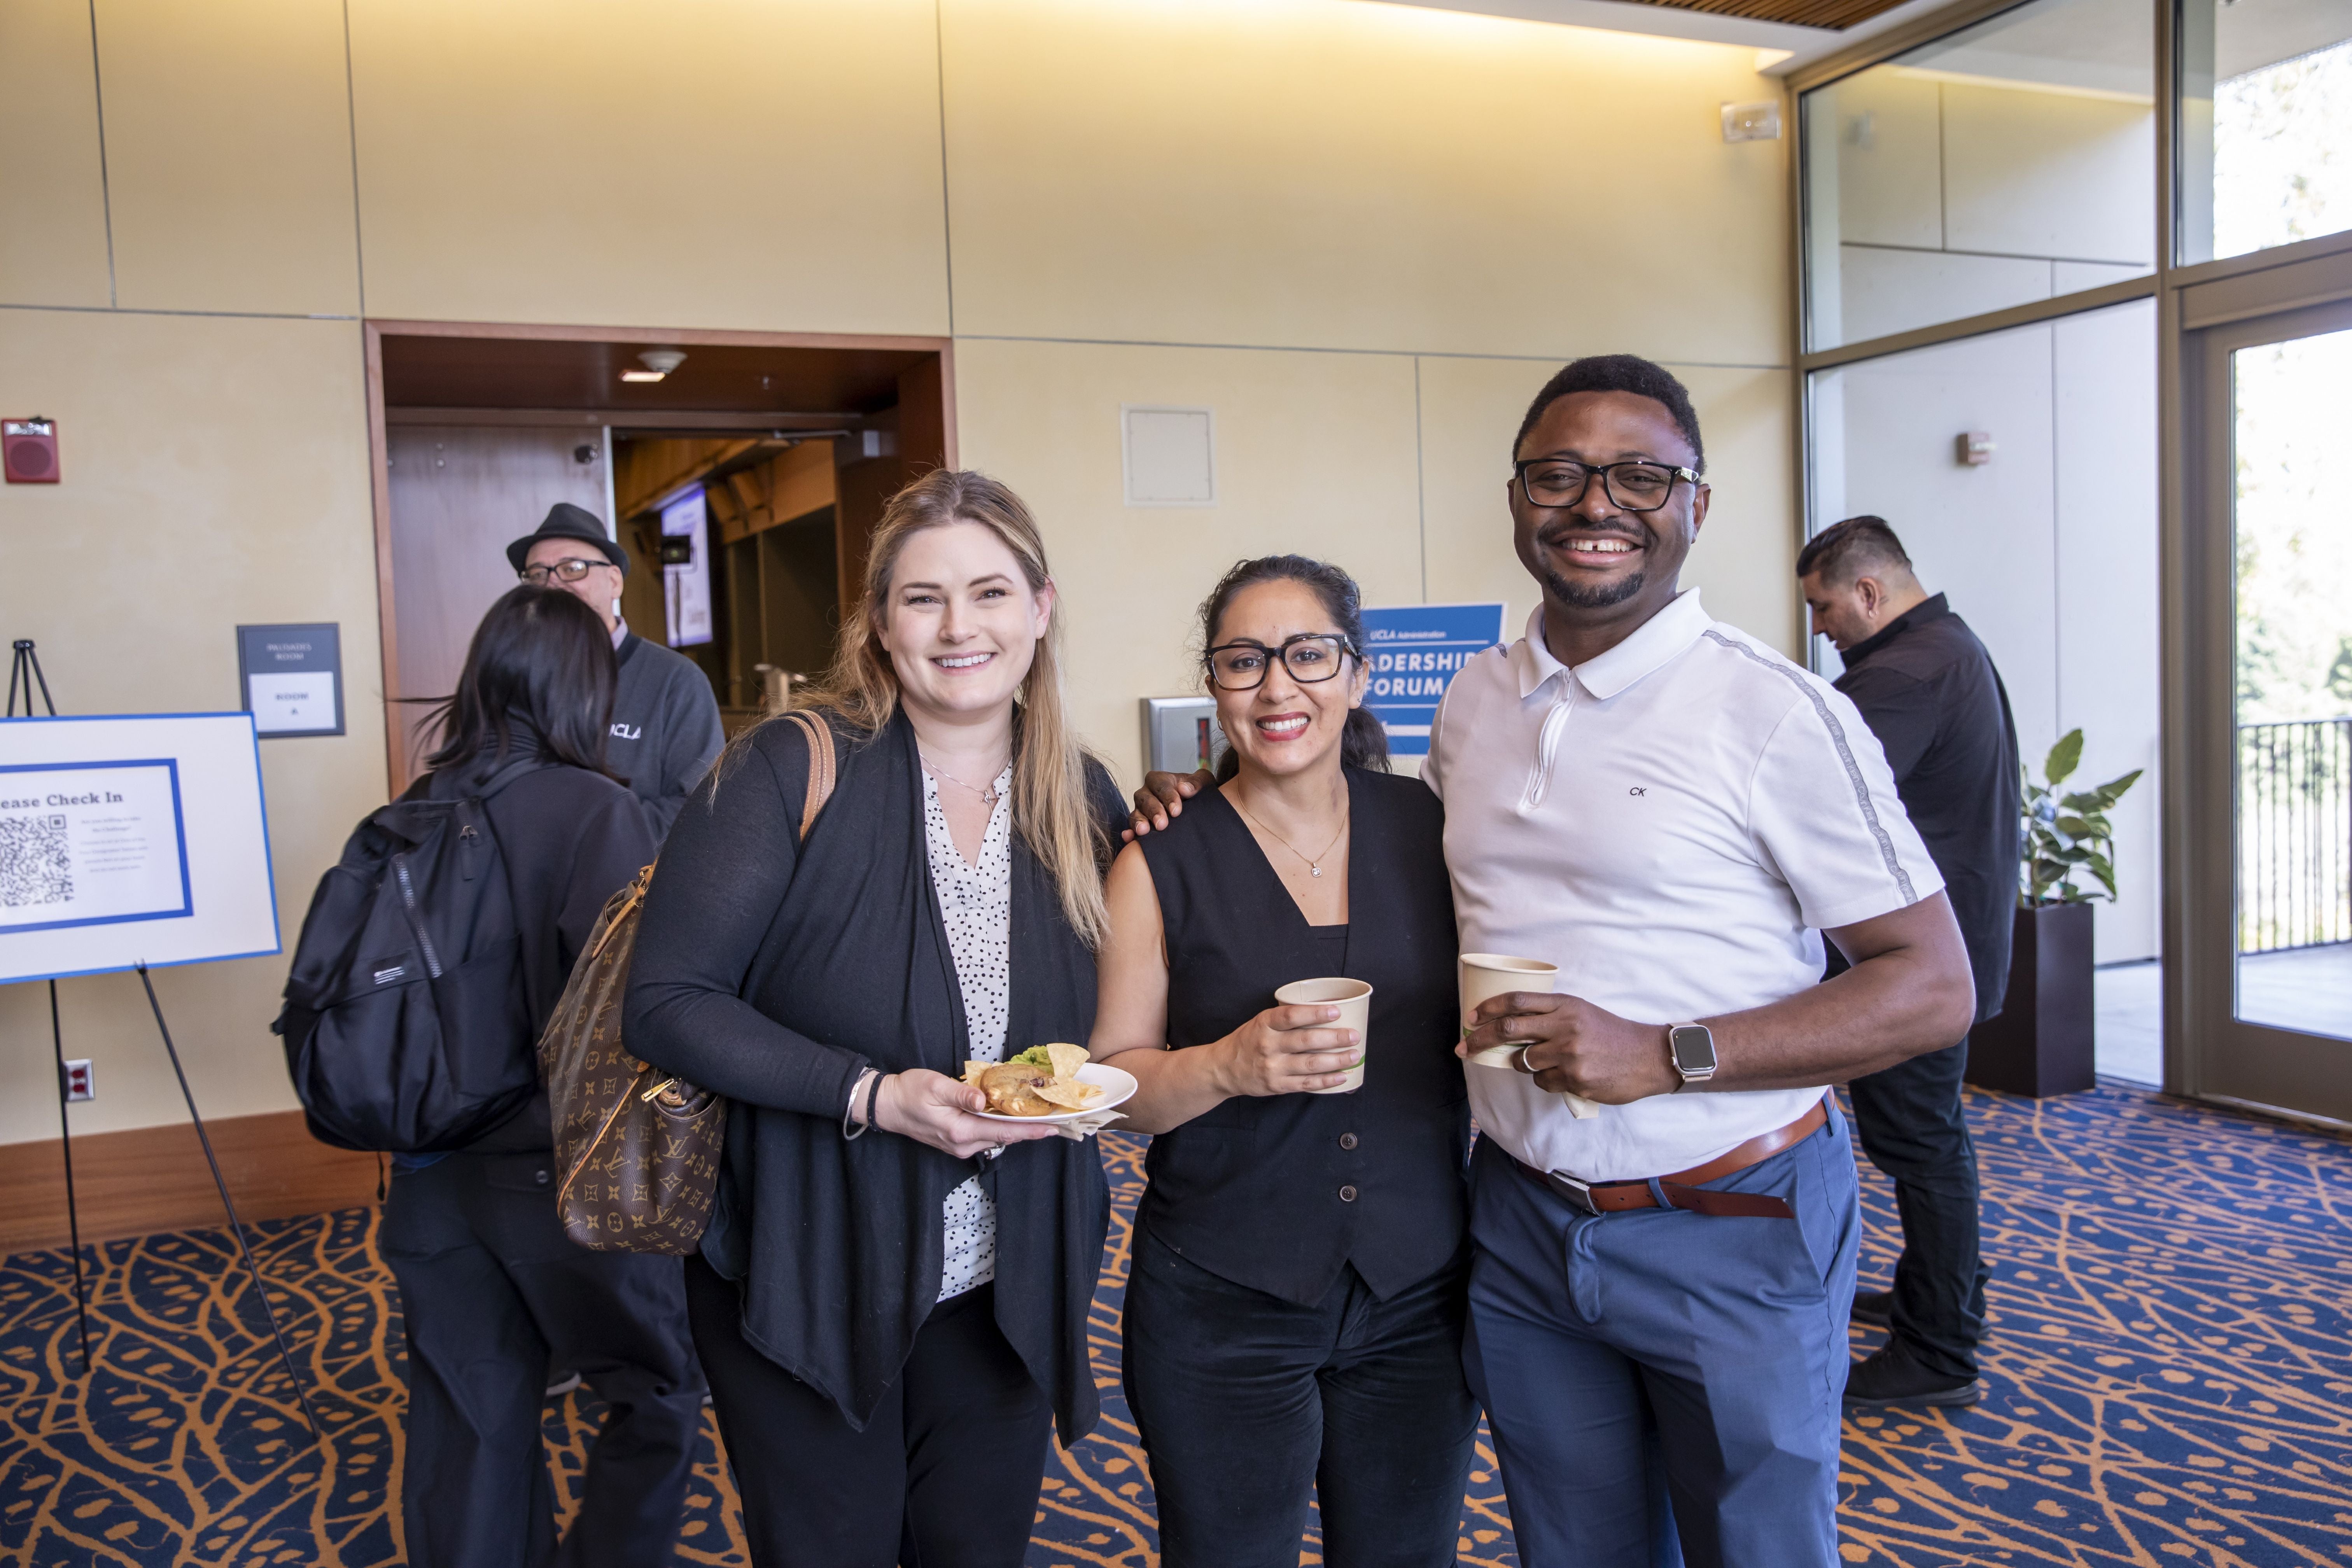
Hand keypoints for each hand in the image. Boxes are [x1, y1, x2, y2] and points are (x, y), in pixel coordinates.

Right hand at [873, 1069, 1060, 1158]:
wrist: (887, 1105)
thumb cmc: (909, 1092)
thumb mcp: (935, 1086)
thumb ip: (961, 1093)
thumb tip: (983, 1100)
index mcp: (960, 1131)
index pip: (1004, 1132)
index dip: (1030, 1130)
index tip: (1053, 1128)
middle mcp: (963, 1144)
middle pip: (1004, 1137)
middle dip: (1030, 1129)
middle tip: (1056, 1120)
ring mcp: (959, 1145)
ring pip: (996, 1137)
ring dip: (1017, 1128)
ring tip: (1040, 1117)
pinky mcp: (956, 1141)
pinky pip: (985, 1135)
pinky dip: (1001, 1127)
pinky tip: (1011, 1117)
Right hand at [1124, 769, 1214, 841]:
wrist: (1196, 810)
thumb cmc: (1197, 793)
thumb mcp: (1203, 783)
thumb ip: (1197, 783)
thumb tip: (1184, 789)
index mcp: (1161, 780)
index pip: (1161, 785)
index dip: (1168, 797)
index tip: (1176, 811)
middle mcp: (1147, 793)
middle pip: (1145, 799)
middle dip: (1153, 811)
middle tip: (1162, 824)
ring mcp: (1140, 810)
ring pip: (1135, 813)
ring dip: (1139, 822)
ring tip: (1144, 831)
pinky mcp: (1138, 825)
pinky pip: (1130, 828)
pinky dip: (1129, 833)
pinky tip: (1130, 838)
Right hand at [1210, 1004, 1360, 1096]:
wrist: (1223, 1068)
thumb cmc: (1248, 1040)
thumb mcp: (1260, 1022)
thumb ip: (1284, 1019)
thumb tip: (1323, 1013)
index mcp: (1264, 1024)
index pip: (1291, 1016)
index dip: (1315, 1013)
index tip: (1336, 1011)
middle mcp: (1268, 1045)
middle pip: (1306, 1041)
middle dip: (1334, 1038)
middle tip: (1354, 1035)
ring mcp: (1272, 1067)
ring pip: (1310, 1064)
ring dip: (1336, 1060)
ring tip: (1354, 1055)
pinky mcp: (1277, 1085)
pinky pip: (1306, 1084)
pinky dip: (1326, 1081)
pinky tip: (1341, 1076)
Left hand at [1458, 993, 1677, 1102]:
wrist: (1647, 1057)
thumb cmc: (1611, 1034)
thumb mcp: (1581, 1012)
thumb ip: (1549, 1015)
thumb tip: (1508, 1025)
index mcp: (1566, 1005)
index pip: (1517, 1001)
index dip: (1489, 1008)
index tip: (1471, 1016)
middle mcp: (1565, 1027)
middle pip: (1508, 1030)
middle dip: (1480, 1039)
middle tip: (1464, 1047)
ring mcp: (1569, 1055)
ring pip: (1523, 1062)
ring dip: (1524, 1064)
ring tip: (1548, 1061)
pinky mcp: (1575, 1079)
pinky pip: (1543, 1082)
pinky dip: (1547, 1080)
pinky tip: (1567, 1075)